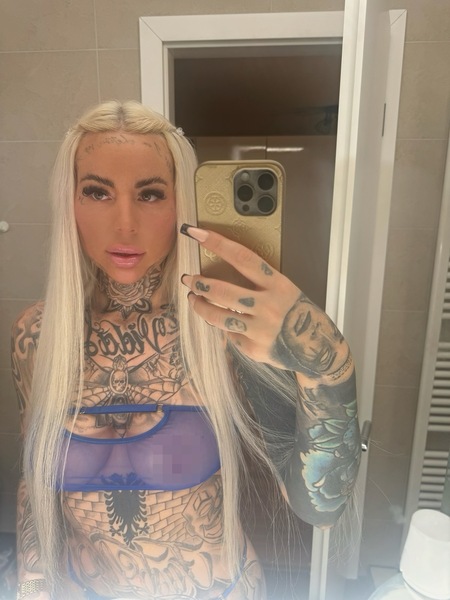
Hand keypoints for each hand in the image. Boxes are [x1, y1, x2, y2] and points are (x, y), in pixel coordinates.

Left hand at [180, 225, 349, 379]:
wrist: (320, 350)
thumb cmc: (299, 315)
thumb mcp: (286, 292)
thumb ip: (260, 286)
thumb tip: (223, 280)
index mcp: (278, 285)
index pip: (243, 258)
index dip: (218, 243)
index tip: (195, 233)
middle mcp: (268, 306)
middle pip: (223, 291)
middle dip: (200, 284)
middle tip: (189, 279)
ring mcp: (260, 330)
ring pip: (218, 317)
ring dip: (200, 306)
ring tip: (193, 299)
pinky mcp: (254, 349)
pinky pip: (230, 335)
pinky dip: (225, 328)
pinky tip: (226, 324)